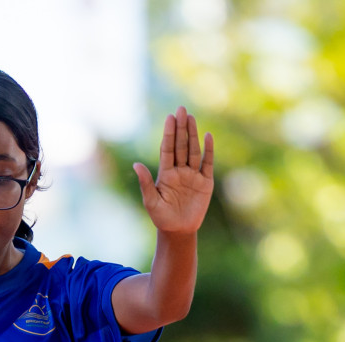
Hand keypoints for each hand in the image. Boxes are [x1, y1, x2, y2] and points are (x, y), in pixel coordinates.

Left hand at [132, 107, 213, 235]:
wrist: (178, 231)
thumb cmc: (161, 218)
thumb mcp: (151, 201)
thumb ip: (145, 183)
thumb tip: (135, 165)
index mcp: (165, 174)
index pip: (167, 149)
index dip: (169, 133)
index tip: (170, 118)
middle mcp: (179, 171)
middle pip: (180, 145)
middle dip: (181, 128)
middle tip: (181, 109)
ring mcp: (193, 175)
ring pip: (193, 151)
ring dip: (193, 135)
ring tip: (191, 118)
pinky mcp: (205, 183)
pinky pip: (207, 163)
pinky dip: (209, 150)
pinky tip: (208, 136)